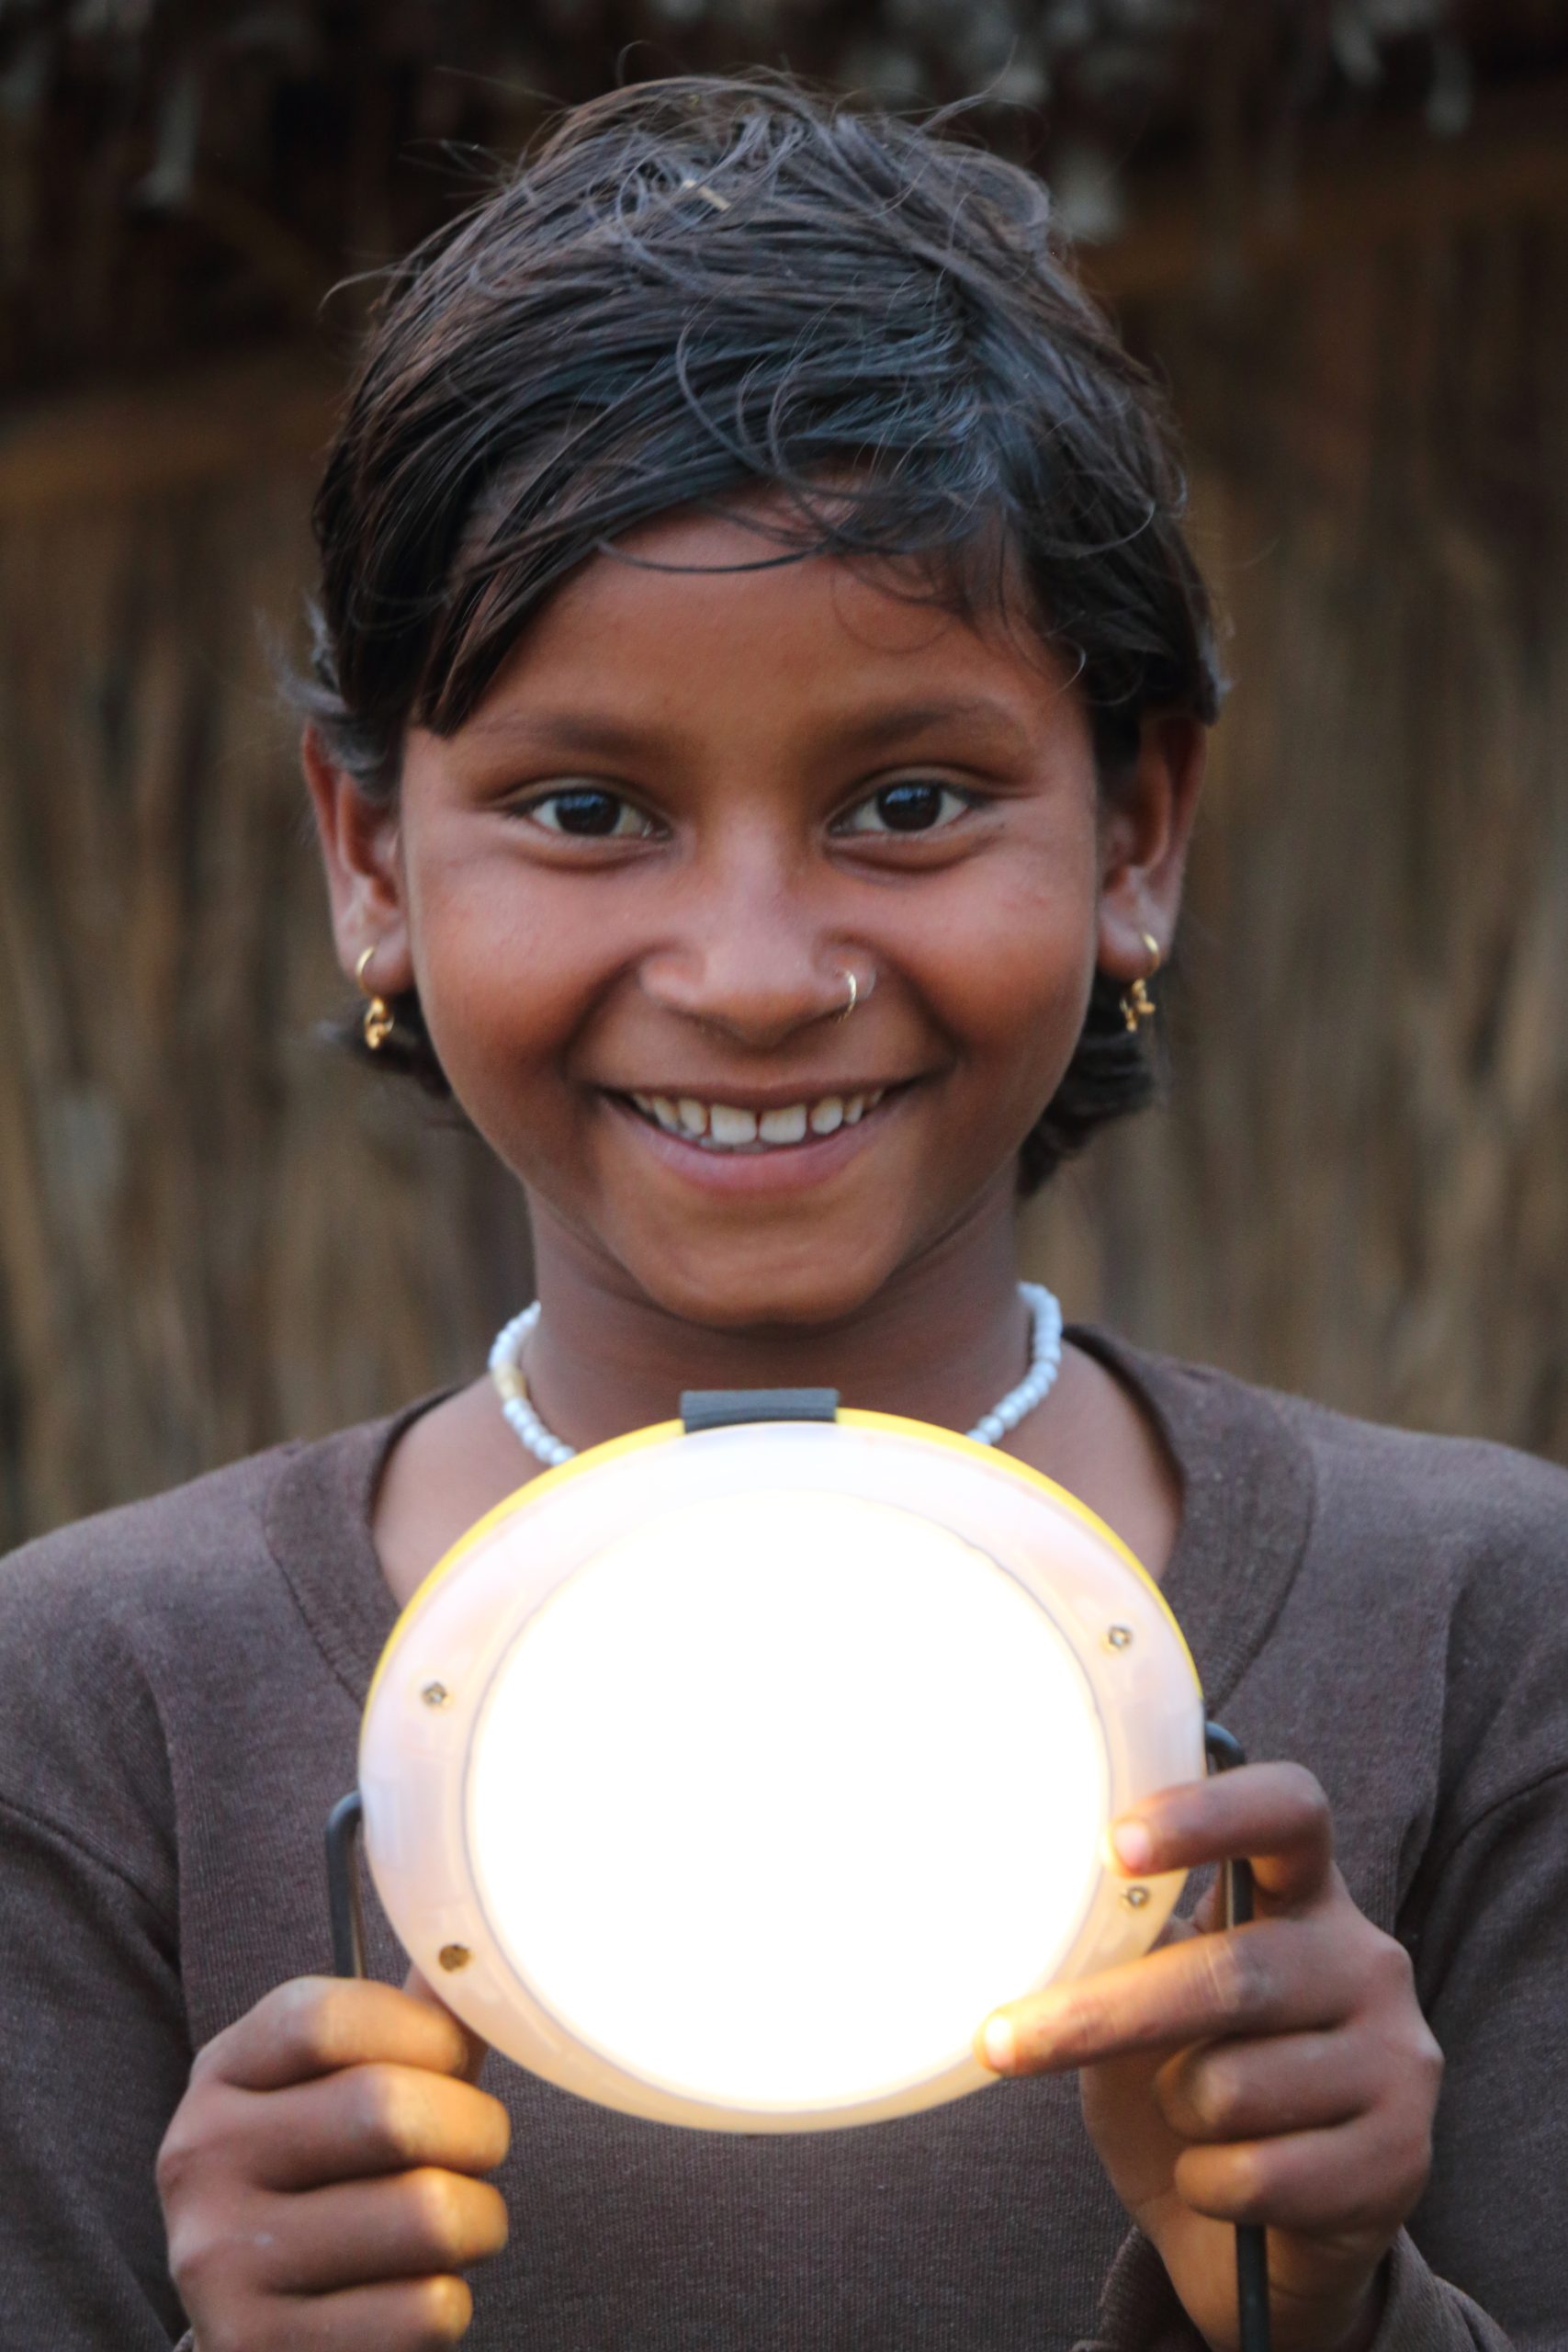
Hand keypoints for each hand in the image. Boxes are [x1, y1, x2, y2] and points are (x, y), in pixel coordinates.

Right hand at [157, 1971, 509, 2349]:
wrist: (260, 2331)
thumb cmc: (328, 2185)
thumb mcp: (339, 2091)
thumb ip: (406, 2025)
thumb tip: (472, 1953)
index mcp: (222, 2074)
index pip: (326, 2018)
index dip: (423, 2032)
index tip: (455, 2059)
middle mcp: (201, 2160)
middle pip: (387, 2110)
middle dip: (475, 2130)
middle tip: (478, 2150)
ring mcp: (219, 2263)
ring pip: (425, 2216)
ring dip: (478, 2221)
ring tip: (460, 2224)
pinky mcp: (260, 2350)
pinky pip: (424, 2311)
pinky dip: (450, 2303)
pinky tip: (415, 2294)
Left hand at [976, 1764, 1441, 2351]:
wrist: (1263, 2246)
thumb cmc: (1186, 2095)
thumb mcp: (1146, 2010)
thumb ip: (1127, 1956)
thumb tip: (1036, 1920)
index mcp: (1303, 1897)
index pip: (1287, 1810)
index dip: (1206, 1813)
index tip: (1115, 1845)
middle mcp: (1365, 1960)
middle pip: (1230, 1971)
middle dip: (1104, 2017)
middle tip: (1003, 2040)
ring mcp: (1398, 2058)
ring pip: (1234, 2086)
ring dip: (1176, 2116)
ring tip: (1192, 2124)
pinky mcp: (1403, 2159)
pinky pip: (1260, 2175)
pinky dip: (1206, 2186)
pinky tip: (1226, 2186)